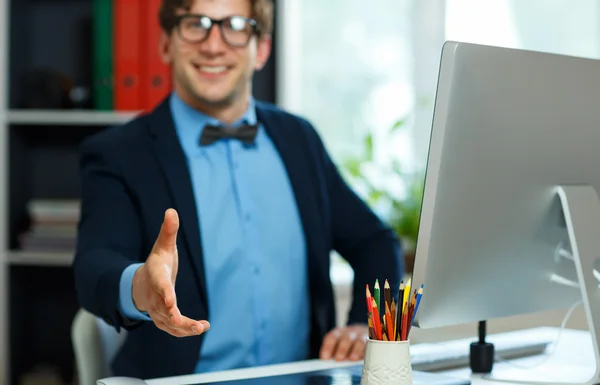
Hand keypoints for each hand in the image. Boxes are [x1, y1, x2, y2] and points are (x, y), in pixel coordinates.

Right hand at [132, 208, 209, 336]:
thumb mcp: (162, 246)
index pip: (160, 285)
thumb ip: (168, 231)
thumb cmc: (157, 263)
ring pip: (169, 323)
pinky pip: (172, 328)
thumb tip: (171, 210)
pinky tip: (201, 328)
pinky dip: (184, 331)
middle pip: (165, 309)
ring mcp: (157, 310)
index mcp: (156, 276)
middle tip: (194, 325)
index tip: (172, 301)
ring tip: (202, 327)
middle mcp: (155, 296)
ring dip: (185, 328)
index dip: (166, 292)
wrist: (141, 284)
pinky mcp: (163, 319)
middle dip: (177, 318)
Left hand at [319, 324, 367, 360]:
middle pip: (345, 338)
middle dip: (342, 349)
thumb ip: (335, 351)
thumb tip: (332, 362)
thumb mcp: (340, 343)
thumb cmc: (348, 342)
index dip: (327, 347)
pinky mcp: (371, 341)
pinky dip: (366, 351)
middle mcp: (350, 332)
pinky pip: (370, 345)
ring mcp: (361, 336)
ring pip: (359, 341)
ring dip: (355, 350)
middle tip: (338, 359)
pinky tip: (363, 357)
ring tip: (352, 359)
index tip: (324, 357)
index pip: (331, 337)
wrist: (363, 331)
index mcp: (339, 332)